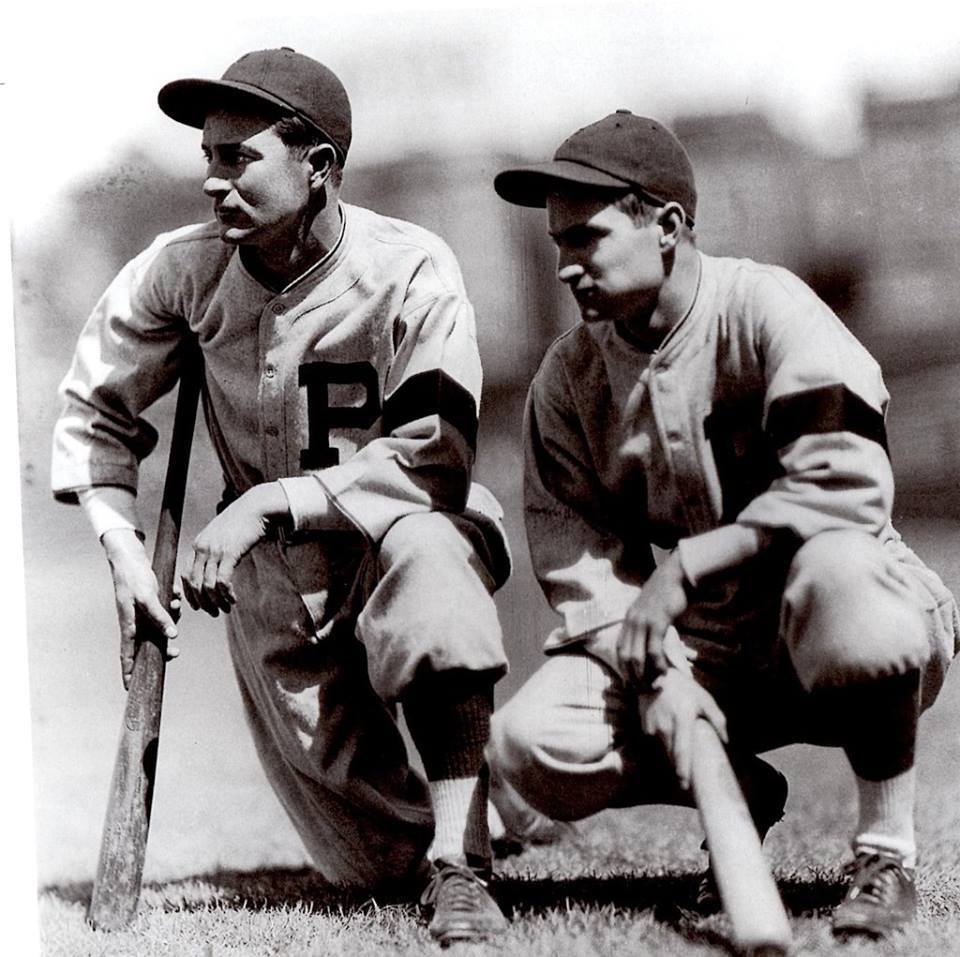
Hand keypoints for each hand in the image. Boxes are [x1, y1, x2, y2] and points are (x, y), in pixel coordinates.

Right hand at [102, 528, 178, 689]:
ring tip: (175, 604)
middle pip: (149, 644)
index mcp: (128, 625)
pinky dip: (173, 604)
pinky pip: (166, 611)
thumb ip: (159, 616)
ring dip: (172, 618)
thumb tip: (172, 636)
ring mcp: (143, 614)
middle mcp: (135, 622)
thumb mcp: (148, 597)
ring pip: (161, 626)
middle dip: (163, 649)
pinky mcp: (151, 604)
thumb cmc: (134, 577)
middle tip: (174, 653)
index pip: (127, 655)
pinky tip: (175, 593)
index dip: (128, 672)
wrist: (131, 557)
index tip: (129, 690)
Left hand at [182, 482, 287, 616]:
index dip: (190, 594)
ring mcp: (215, 551)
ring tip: (226, 608)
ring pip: (208, 585)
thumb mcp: (221, 535)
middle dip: (203, 602)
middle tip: (213, 612)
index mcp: (198, 545)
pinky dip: (226, 594)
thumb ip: (214, 549)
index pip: (185, 575)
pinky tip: (233, 599)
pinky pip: (222, 581)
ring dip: (216, 601)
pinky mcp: (230, 553)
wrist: (256, 508)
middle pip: (194, 583)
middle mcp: (202, 548)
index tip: (199, 605)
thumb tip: (214, 567)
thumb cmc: (242, 521)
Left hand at [617, 550, 691, 687]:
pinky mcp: (658, 623)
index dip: (622, 668)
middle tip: (640, 690)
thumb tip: (650, 641)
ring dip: (643, 675)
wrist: (676, 576)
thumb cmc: (667, 594)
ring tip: (651, 686)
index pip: (619, 649)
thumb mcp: (650, 610)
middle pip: (625, 656)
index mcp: (628, 620)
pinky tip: (664, 673)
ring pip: (637, 656)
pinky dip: (657, 665)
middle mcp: (632, 622)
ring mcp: (643, 622)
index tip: (629, 683)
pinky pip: (654, 650)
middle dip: (631, 677)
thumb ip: (647, 625)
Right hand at [639, 669, 727, 790]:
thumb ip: (717, 719)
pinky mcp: (644, 727)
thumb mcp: (704, 699)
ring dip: (671, 757)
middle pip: (671, 756)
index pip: (682, 751)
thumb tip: (726, 740)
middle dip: (678, 770)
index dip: (683, 771)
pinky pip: (655, 742)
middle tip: (685, 783)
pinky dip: (662, 745)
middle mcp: (665, 726)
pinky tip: (668, 741)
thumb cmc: (684, 688)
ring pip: (663, 750)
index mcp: (682, 720)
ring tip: (679, 764)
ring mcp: (652, 727)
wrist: (655, 674)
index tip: (685, 786)